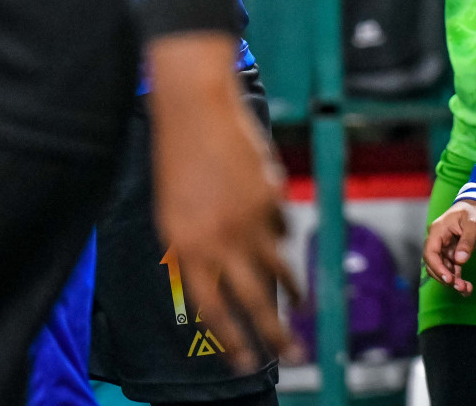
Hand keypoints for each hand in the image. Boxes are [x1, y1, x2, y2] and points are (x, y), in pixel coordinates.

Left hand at [148, 32, 300, 370]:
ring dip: (293, 290)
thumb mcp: (174, 216)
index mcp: (188, 249)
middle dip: (276, 333)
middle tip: (295, 355)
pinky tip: (268, 216)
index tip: (246, 362)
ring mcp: (249, 220)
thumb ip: (197, 250)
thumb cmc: (178, 163)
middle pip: (253, 300)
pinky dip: (278, 229)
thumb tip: (224, 276)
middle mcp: (220, 241)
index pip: (211, 309)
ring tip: (301, 308)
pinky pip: (281, 226)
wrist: (195, 113)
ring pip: (279, 268)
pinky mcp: (272, 198)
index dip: (232, 339)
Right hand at [422, 199, 475, 295]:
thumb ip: (467, 241)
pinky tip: (467, 289)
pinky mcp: (453, 254)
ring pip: (443, 269)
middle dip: (445, 278)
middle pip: (434, 264)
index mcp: (438, 231)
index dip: (437, 268)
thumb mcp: (473, 224)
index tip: (448, 279)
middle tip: (460, 287)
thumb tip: (460, 260)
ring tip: (466, 289)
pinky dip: (458, 279)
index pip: (430, 253)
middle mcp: (438, 241)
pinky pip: (453, 269)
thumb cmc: (474, 212)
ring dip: (453, 281)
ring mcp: (445, 249)